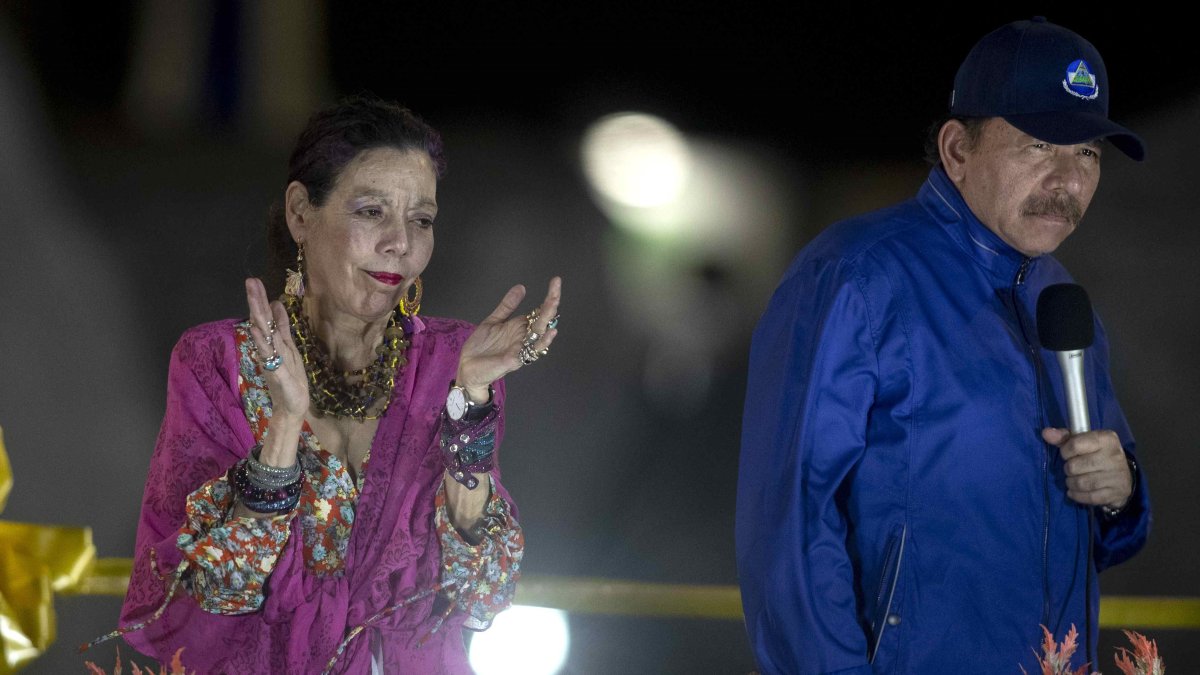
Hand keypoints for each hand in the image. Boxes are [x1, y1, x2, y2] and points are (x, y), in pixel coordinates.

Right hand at [245, 278, 307, 423]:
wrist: (292, 406)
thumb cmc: (291, 378)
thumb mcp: (290, 347)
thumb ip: (282, 327)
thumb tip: (276, 303)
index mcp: (275, 341)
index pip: (266, 317)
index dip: (261, 299)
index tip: (254, 280)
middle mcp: (270, 348)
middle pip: (262, 321)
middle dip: (256, 301)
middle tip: (250, 281)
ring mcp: (271, 359)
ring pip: (263, 334)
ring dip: (258, 316)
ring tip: (253, 298)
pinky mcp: (276, 372)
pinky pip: (267, 355)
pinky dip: (261, 343)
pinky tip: (255, 331)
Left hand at [456, 276, 561, 397]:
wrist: (467, 367)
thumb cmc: (481, 347)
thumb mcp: (494, 321)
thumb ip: (507, 306)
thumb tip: (521, 287)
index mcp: (520, 328)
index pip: (539, 311)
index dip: (548, 297)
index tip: (555, 281)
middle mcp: (524, 337)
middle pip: (543, 320)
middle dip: (551, 303)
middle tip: (557, 287)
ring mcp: (521, 348)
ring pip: (540, 333)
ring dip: (548, 318)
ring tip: (554, 303)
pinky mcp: (515, 359)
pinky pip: (532, 350)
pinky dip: (543, 341)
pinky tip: (549, 332)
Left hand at [1042, 427, 1131, 509]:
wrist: (1123, 476)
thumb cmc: (1097, 455)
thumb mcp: (1083, 441)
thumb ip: (1063, 437)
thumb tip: (1045, 433)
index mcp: (1106, 439)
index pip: (1074, 445)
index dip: (1065, 451)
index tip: (1068, 454)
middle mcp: (1114, 456)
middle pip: (1074, 466)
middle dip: (1068, 469)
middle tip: (1072, 469)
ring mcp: (1117, 476)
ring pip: (1080, 483)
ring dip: (1071, 483)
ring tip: (1073, 479)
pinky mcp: (1116, 493)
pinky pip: (1089, 497)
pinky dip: (1077, 495)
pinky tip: (1076, 491)